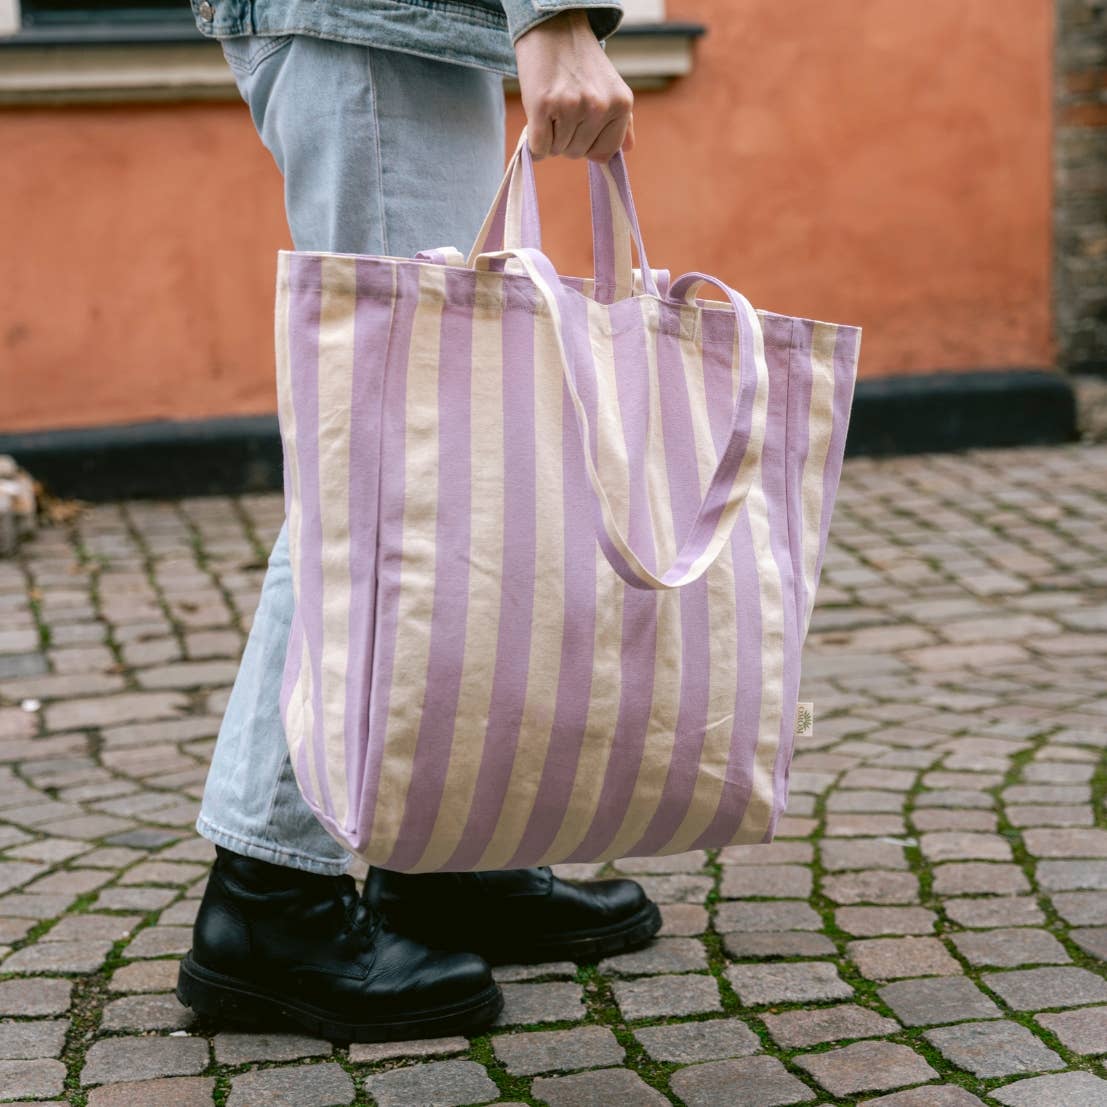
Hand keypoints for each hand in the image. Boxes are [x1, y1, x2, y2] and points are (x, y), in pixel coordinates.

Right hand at [513, 10, 634, 161]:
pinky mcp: (543, 105)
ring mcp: (571, 106)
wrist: (553, 27)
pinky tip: (538, 118)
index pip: (604, 153)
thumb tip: (628, 149)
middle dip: (567, 139)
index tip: (580, 125)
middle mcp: (599, 107)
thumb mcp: (611, 87)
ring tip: (552, 106)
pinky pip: (539, 148)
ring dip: (550, 136)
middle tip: (563, 108)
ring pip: (557, 150)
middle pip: (578, 153)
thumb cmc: (580, 62)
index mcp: (621, 104)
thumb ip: (623, 122)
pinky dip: (534, 142)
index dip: (588, 145)